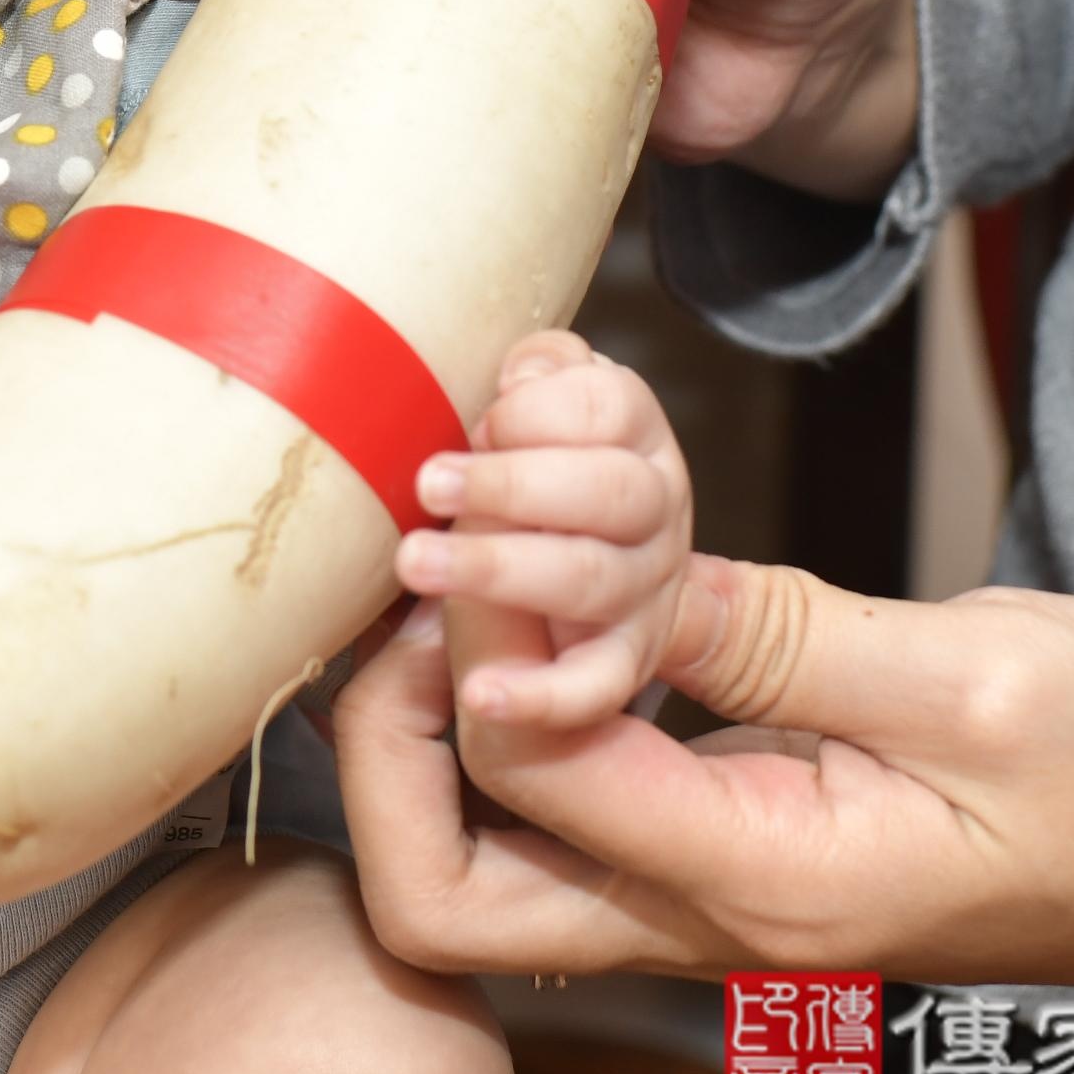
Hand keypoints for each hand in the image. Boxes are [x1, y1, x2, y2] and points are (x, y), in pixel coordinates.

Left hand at [332, 556, 1073, 1016]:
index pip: (524, 769)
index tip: (491, 503)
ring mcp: (720, 892)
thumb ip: (765, 631)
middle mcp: (715, 917)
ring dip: (450, 706)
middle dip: (390, 737)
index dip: (479, 629)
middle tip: (425, 577)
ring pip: (491, 850)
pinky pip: (577, 797)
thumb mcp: (970, 678)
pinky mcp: (739, 842)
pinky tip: (565, 576)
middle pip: (442, 893)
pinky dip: (535, 694)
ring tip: (479, 551)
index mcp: (765, 889)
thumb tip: (592, 573)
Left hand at [396, 335, 692, 761]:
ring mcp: (645, 589)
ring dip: (499, 569)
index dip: (542, 412)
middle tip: (430, 481)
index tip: (483, 420)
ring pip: (590, 578)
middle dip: (513, 485)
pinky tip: (484, 696)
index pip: (611, 407)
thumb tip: (521, 377)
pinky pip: (593, 686)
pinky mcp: (623, 662)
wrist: (595, 557)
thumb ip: (539, 376)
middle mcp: (655, 510)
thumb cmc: (546, 465)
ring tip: (418, 561)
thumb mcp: (547, 401)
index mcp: (635, 434)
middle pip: (609, 491)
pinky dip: (541, 696)